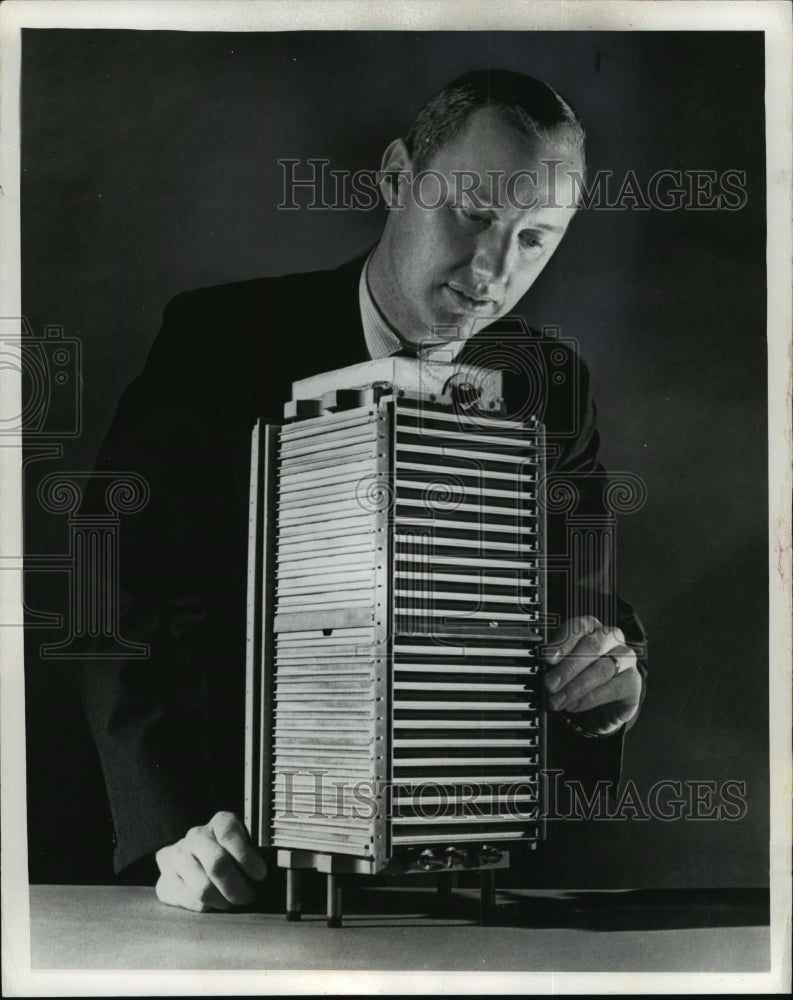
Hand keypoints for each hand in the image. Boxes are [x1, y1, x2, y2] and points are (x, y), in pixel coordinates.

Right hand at [155, 811, 266, 911]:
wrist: (188, 855)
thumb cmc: (226, 851)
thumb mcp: (245, 842)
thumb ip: (257, 851)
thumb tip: (275, 868)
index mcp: (219, 823)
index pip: (230, 834)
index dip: (247, 857)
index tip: (261, 874)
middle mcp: (196, 837)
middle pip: (217, 864)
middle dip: (238, 887)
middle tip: (250, 897)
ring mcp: (178, 858)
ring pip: (203, 888)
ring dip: (224, 902)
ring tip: (234, 903)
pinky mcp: (166, 881)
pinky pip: (190, 902)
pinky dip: (207, 909)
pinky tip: (216, 904)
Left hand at [543, 616, 641, 735]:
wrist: (602, 705)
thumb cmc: (579, 677)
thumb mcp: (563, 667)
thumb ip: (554, 664)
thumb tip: (541, 669)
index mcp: (592, 627)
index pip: (579, 626)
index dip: (563, 642)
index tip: (548, 659)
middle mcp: (612, 638)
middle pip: (592, 646)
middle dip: (567, 668)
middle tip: (550, 684)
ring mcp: (626, 659)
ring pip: (602, 669)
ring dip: (576, 688)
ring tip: (558, 700)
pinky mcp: (633, 681)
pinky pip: (612, 688)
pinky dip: (589, 699)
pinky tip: (574, 706)